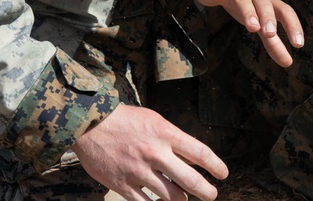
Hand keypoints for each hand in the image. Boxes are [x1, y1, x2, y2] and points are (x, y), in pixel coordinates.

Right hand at [72, 104, 227, 200]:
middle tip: (211, 195)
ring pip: (171, 196)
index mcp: (165, 134)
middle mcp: (155, 154)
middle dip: (206, 192)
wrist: (90, 126)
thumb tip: (191, 156)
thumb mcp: (153, 120)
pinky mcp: (124, 186)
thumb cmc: (124, 120)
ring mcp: (139, 172)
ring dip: (182, 199)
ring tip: (185, 198)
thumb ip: (172, 137)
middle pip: (190, 180)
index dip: (215, 166)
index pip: (199, 153)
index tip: (223, 174)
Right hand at [193, 0, 303, 67]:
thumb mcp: (259, 21)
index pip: (284, 11)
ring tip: (252, 26)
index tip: (299, 44)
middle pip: (263, 3)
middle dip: (268, 18)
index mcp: (266, 3)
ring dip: (248, 11)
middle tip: (271, 34)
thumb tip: (288, 62)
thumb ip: (273, 42)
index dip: (293, 26)